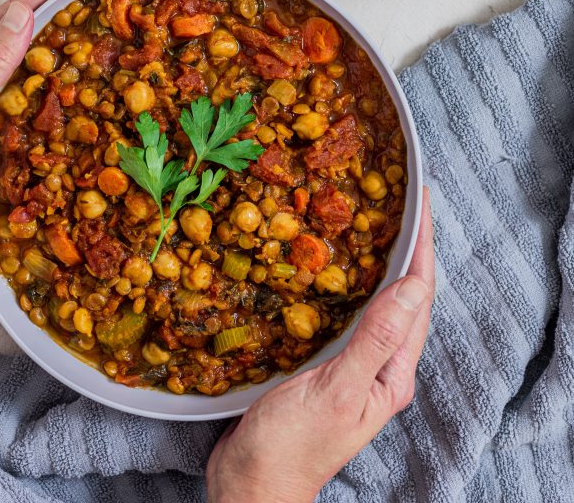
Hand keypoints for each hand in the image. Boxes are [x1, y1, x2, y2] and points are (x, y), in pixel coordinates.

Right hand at [206, 189, 433, 502]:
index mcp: (392, 374)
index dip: (423, 246)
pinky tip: (331, 267)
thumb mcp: (337, 389)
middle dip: (407, 246)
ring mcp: (354, 366)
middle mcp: (381, 368)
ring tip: (373, 221)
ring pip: (376, 301)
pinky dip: (347, 282)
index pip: (418, 297)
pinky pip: (347, 312)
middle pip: (403, 295)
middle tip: (399, 199)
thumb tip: (414, 287)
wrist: (251, 485)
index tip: (422, 201)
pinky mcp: (325, 365)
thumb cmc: (292, 445)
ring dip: (379, 260)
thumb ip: (376, 338)